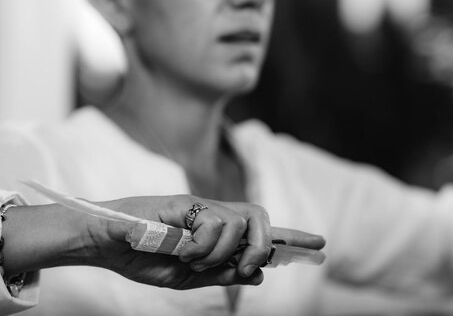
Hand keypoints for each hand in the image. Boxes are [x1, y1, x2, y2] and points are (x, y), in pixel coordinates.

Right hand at [88, 195, 325, 288]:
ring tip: (192, 260)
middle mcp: (214, 214)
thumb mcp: (188, 277)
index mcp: (218, 232)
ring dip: (220, 253)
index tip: (321, 245)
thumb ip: (222, 274)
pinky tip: (180, 249)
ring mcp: (200, 205)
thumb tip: (261, 275)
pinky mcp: (184, 201)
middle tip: (244, 267)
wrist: (105, 244)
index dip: (293, 238)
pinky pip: (213, 223)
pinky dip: (201, 246)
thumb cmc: (142, 258)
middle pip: (262, 216)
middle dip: (263, 245)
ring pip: (239, 223)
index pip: (263, 230)